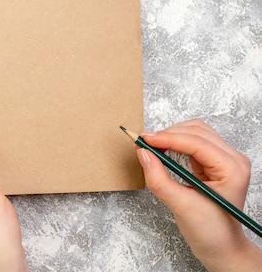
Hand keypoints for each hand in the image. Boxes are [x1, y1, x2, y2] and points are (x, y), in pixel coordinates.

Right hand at [137, 119, 261, 270]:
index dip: (167, 138)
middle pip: (196, 131)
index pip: (196, 143)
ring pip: (195, 132)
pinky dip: (175, 142)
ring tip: (152, 147)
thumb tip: (143, 153)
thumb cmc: (210, 231)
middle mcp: (232, 159)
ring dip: (171, 135)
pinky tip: (163, 150)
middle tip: (143, 143)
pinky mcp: (214, 161)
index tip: (144, 139)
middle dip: (168, 134)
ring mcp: (225, 159)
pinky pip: (193, 141)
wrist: (221, 246)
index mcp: (232, 170)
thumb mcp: (181, 206)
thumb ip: (159, 179)